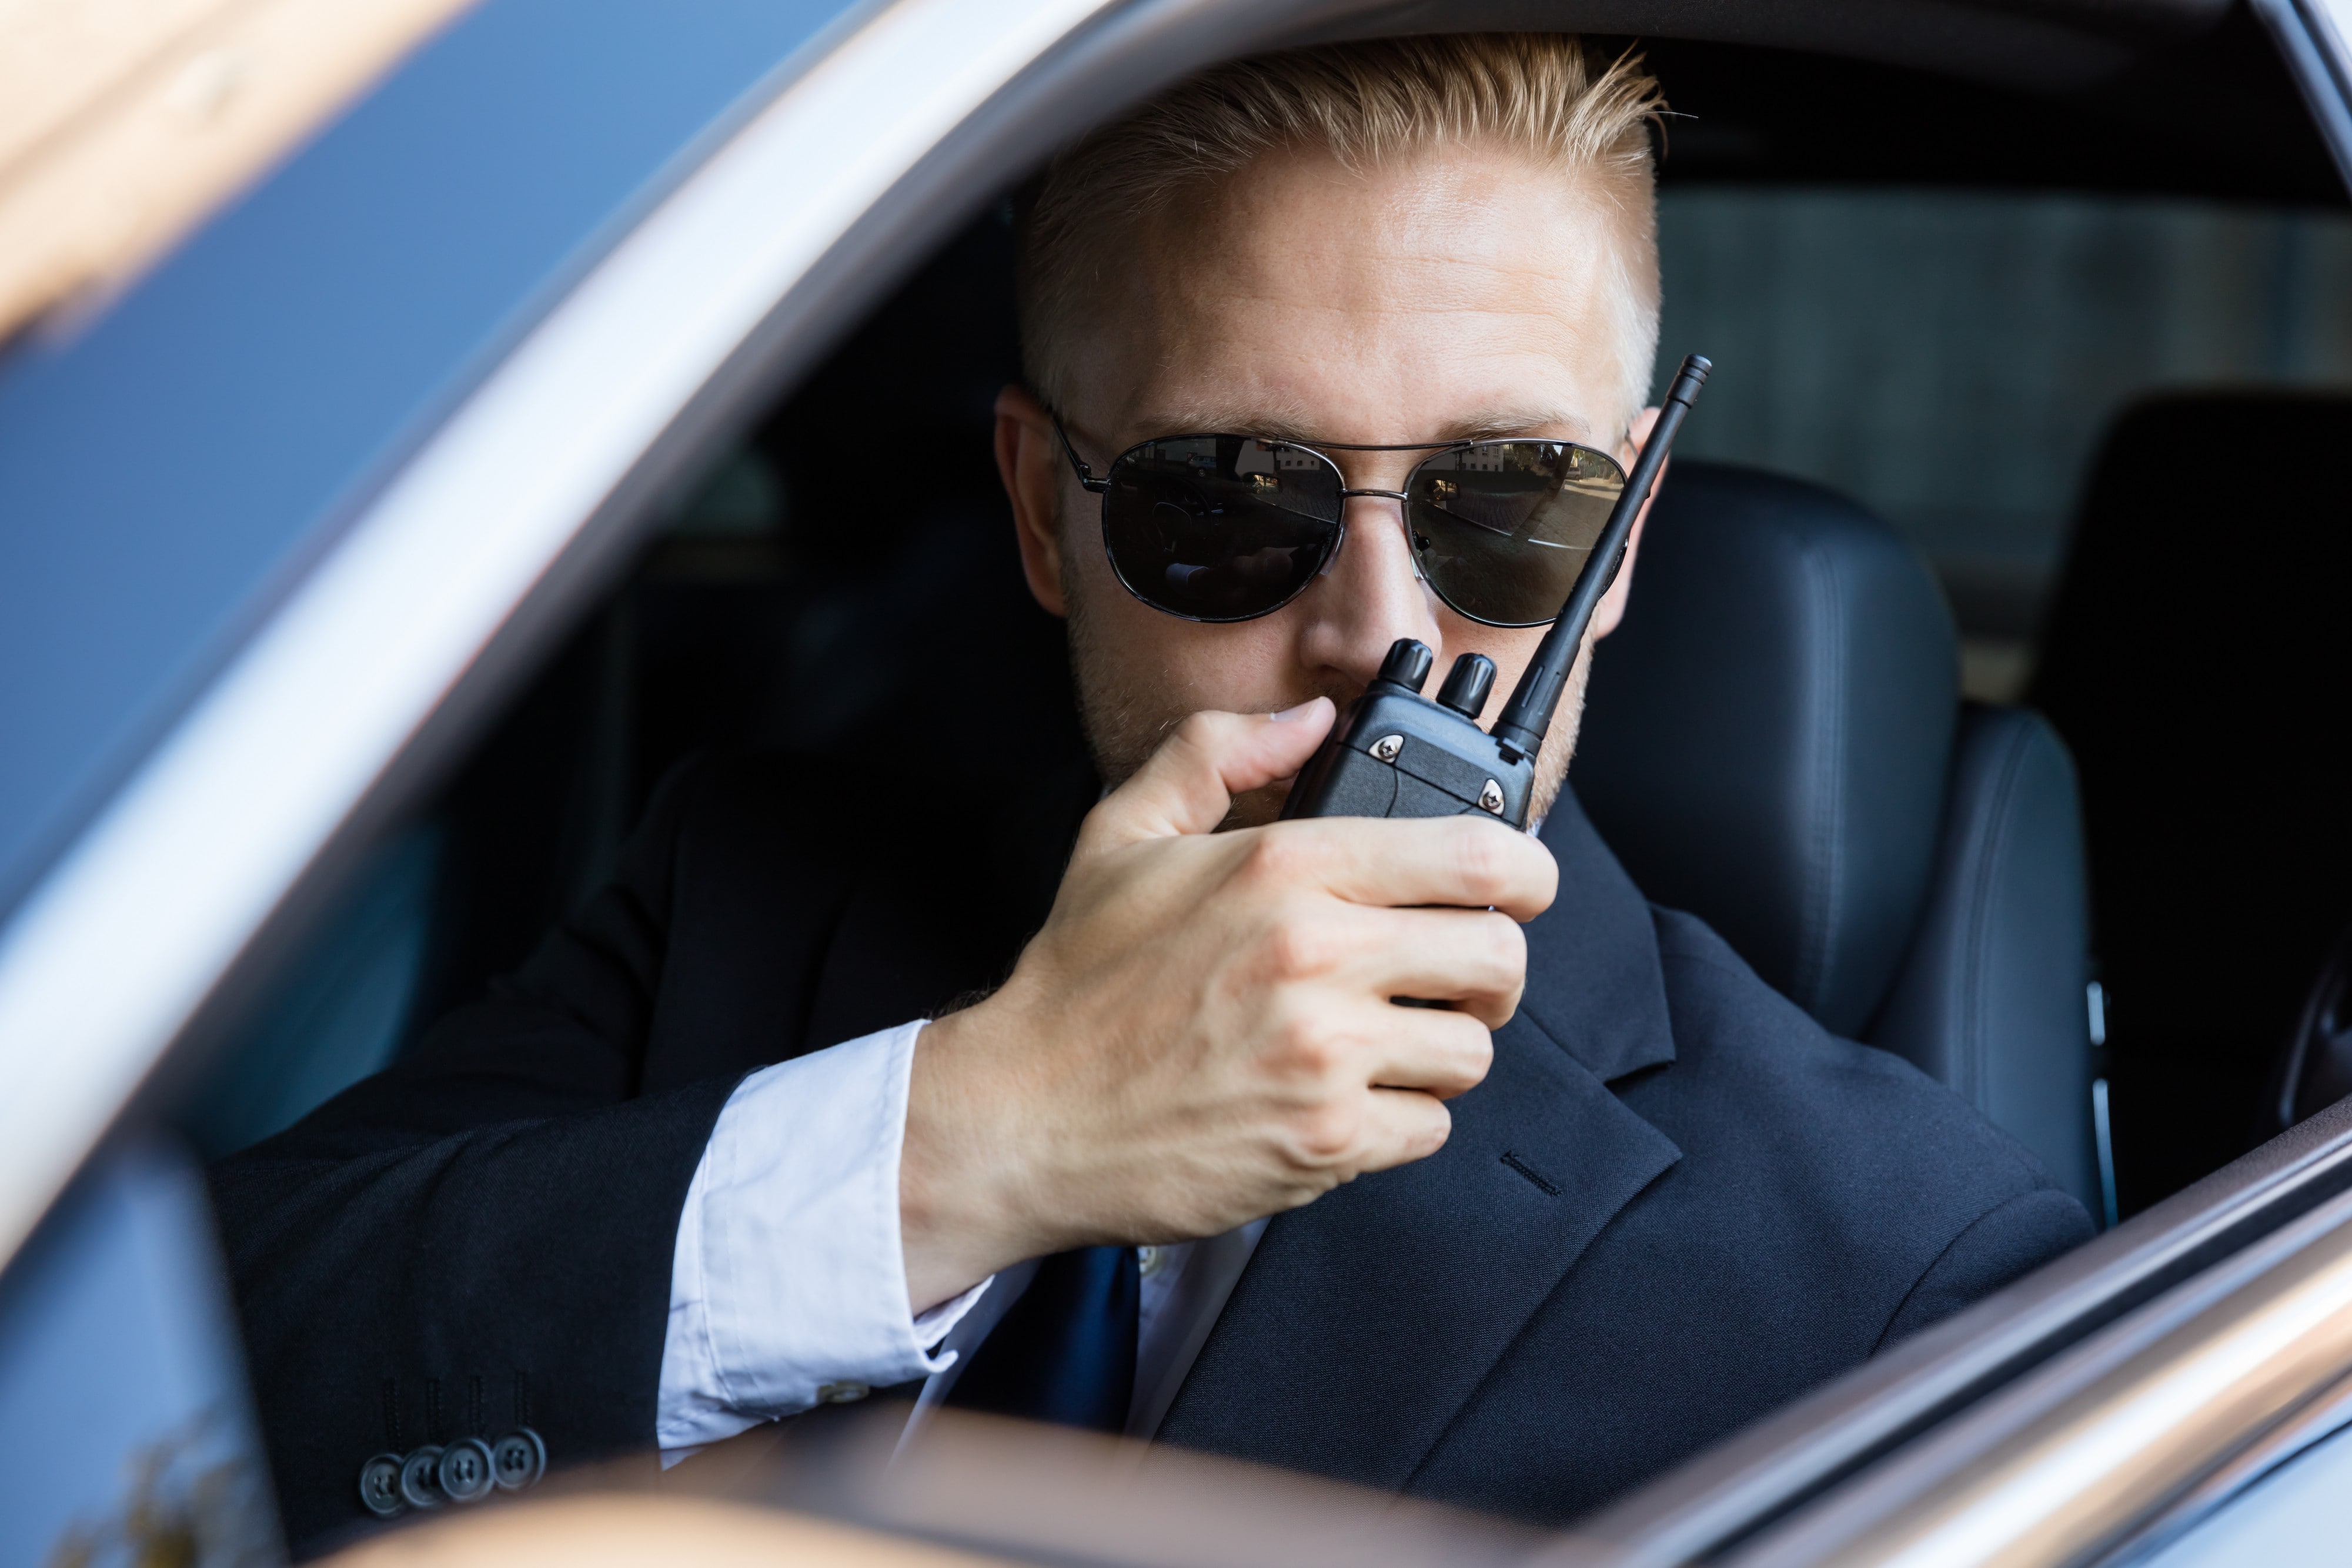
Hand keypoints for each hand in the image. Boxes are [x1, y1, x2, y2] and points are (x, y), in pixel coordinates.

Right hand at [898, 700, 1557, 1309]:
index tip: (1516, 886)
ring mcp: (1327, 1054)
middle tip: (1449, 974)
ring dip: (1439, 1048)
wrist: (1023, 1116)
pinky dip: (1401, 1120)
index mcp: (1285, 868)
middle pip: (1500, 955)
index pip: (1478, 855)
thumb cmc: (1077, 986)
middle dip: (1490, 966)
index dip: (1524, 871)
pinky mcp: (1327, 1140)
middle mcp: (1317, 956)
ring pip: (1472, 1049)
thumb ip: (1220, 752)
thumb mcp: (1125, 833)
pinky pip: (1430, 1127)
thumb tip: (1309, 719)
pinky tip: (1342, 1098)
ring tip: (1378, 1042)